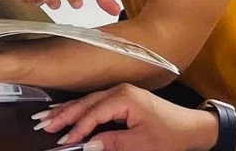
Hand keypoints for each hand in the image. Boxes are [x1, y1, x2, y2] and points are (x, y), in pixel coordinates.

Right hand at [36, 84, 219, 150]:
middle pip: (85, 102)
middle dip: (64, 114)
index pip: (93, 113)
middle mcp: (120, 90)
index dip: (77, 128)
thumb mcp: (142, 144)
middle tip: (43, 124)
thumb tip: (88, 145)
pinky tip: (67, 112)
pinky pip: (95, 102)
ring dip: (68, 110)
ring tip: (47, 118)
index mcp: (125, 97)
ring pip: (88, 101)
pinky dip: (80, 109)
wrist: (192, 127)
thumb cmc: (171, 135)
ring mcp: (120, 92)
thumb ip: (113, 143)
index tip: (64, 142)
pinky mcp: (122, 98)